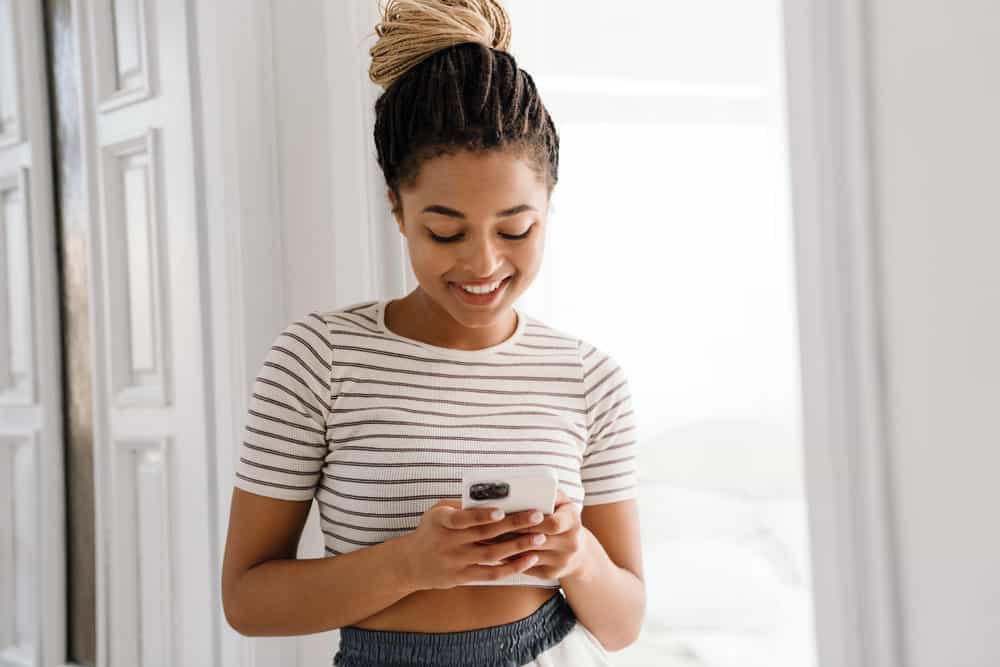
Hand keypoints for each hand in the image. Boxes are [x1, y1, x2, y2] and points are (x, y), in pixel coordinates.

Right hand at [400, 499, 548, 590]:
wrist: (410, 563)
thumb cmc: (430, 531)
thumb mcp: (437, 513)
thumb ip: (460, 506)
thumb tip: (491, 497)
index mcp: (442, 521)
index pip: (462, 518)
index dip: (481, 515)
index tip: (501, 510)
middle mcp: (449, 542)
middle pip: (485, 534)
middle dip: (514, 524)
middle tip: (537, 516)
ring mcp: (457, 561)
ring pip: (492, 554)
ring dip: (518, 546)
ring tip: (540, 537)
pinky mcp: (463, 576)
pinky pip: (492, 574)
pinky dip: (512, 567)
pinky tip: (529, 559)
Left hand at [498, 488, 587, 580]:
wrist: (576, 551)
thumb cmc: (562, 518)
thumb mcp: (562, 503)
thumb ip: (550, 493)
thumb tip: (532, 485)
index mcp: (573, 522)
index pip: (552, 524)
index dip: (531, 522)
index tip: (514, 517)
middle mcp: (571, 544)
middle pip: (537, 540)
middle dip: (514, 534)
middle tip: (492, 528)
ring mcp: (561, 561)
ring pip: (528, 555)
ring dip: (508, 548)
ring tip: (489, 539)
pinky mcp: (551, 574)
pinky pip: (526, 567)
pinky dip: (510, 560)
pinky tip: (496, 552)